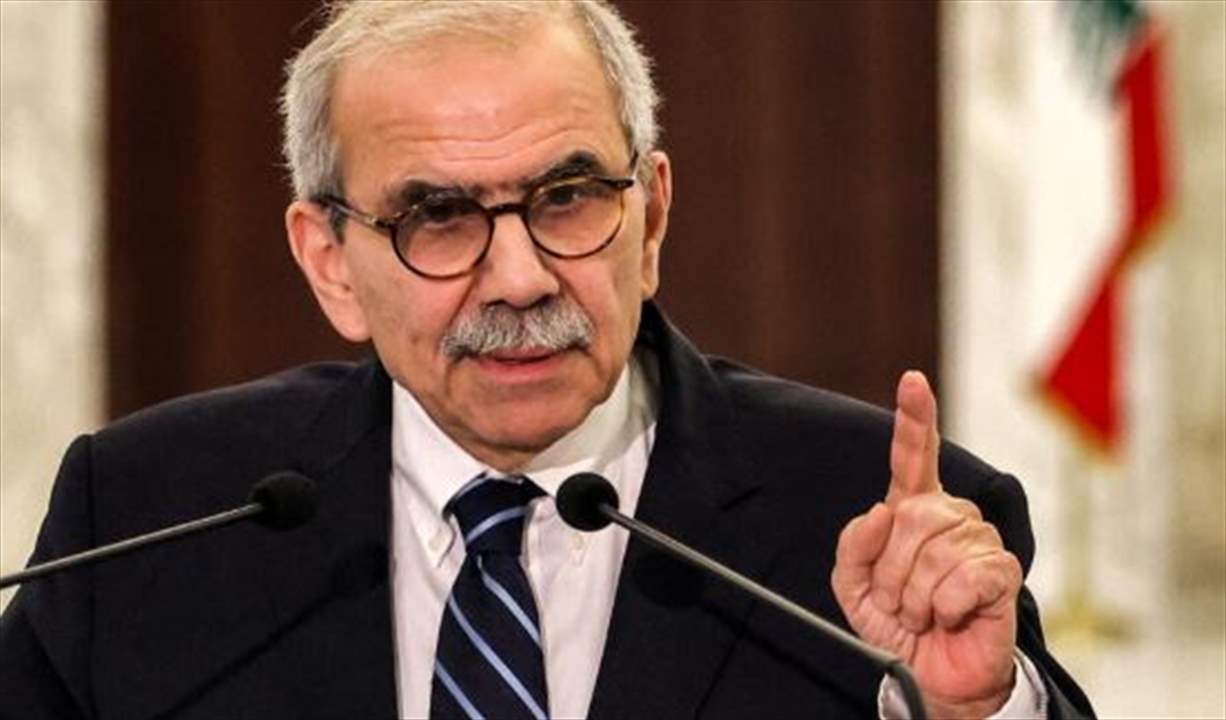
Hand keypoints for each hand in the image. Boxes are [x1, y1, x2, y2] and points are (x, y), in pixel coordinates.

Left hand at [831, 371, 1021, 717]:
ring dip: (914, 594)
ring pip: (932, 550)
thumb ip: (852, 547)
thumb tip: (879, 513)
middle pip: (907, 516)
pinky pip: (961, 577)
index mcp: (913, 510)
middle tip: (897, 601)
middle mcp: (950, 516)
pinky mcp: (1002, 570)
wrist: (933, 674)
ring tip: (923, 611)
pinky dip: (943, 605)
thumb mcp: (854, 588)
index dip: (914, 418)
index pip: (913, 457)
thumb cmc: (898, 626)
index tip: (911, 381)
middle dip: (888, 569)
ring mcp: (979, 539)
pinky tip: (950, 615)